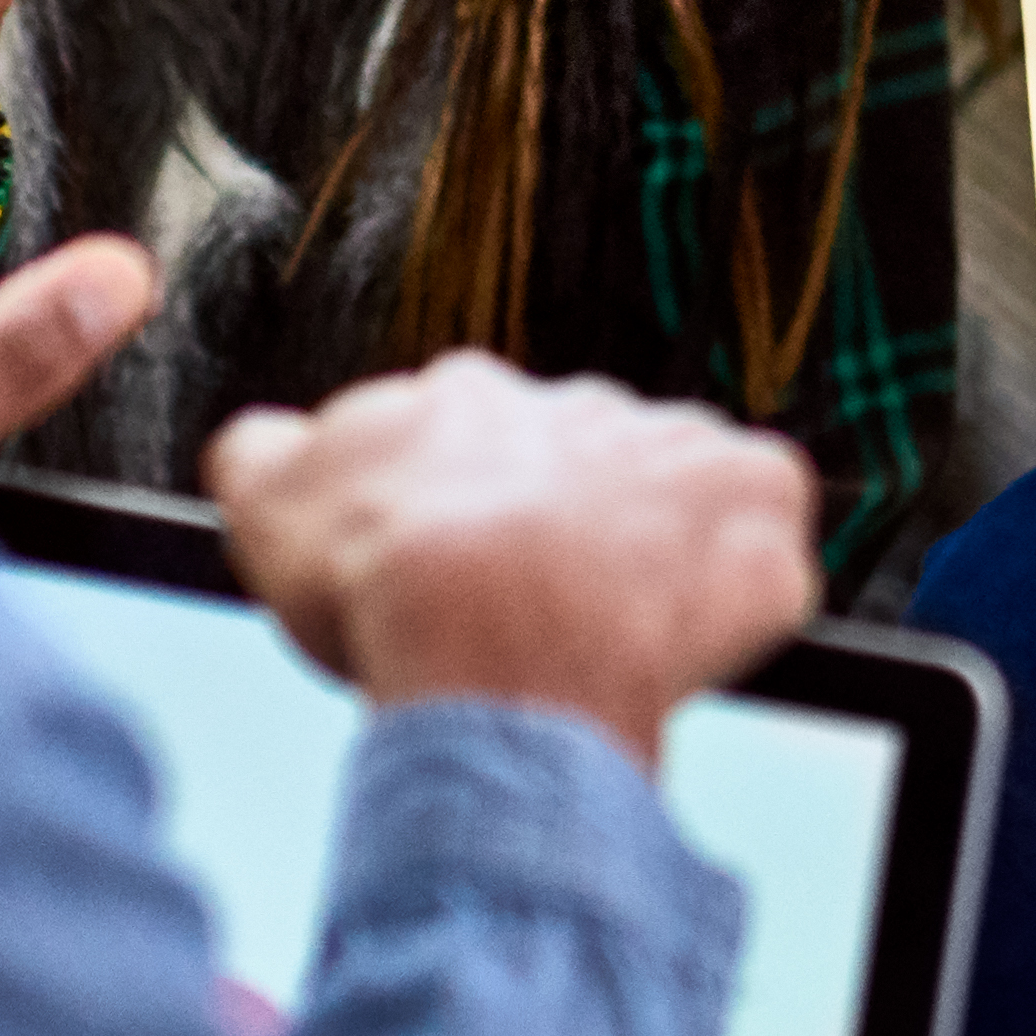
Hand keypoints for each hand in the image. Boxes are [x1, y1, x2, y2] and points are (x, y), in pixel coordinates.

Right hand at [207, 357, 818, 773]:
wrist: (483, 624)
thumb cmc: (377, 585)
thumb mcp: (266, 505)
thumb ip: (266, 455)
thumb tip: (266, 441)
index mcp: (467, 402)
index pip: (471, 444)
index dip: (464, 518)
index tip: (457, 572)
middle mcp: (579, 404)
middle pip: (580, 468)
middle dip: (564, 533)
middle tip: (536, 614)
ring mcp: (678, 447)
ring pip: (678, 495)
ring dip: (656, 553)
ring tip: (614, 633)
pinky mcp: (759, 496)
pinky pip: (770, 535)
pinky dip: (746, 583)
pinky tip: (695, 633)